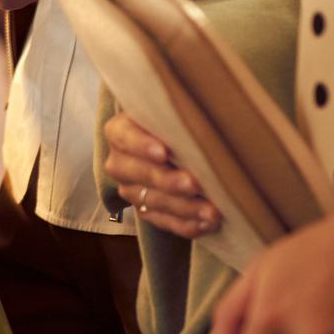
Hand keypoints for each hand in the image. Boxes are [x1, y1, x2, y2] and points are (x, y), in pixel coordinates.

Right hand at [103, 112, 220, 236]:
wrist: (177, 142)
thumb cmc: (178, 118)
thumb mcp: (173, 109)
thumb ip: (178, 110)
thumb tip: (203, 113)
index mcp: (119, 131)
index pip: (124, 137)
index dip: (142, 145)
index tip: (164, 152)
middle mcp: (120, 162)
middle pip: (139, 173)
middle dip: (168, 181)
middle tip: (194, 184)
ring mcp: (131, 189)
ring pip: (154, 202)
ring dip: (185, 208)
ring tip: (213, 211)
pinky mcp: (145, 211)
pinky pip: (164, 222)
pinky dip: (187, 225)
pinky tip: (207, 223)